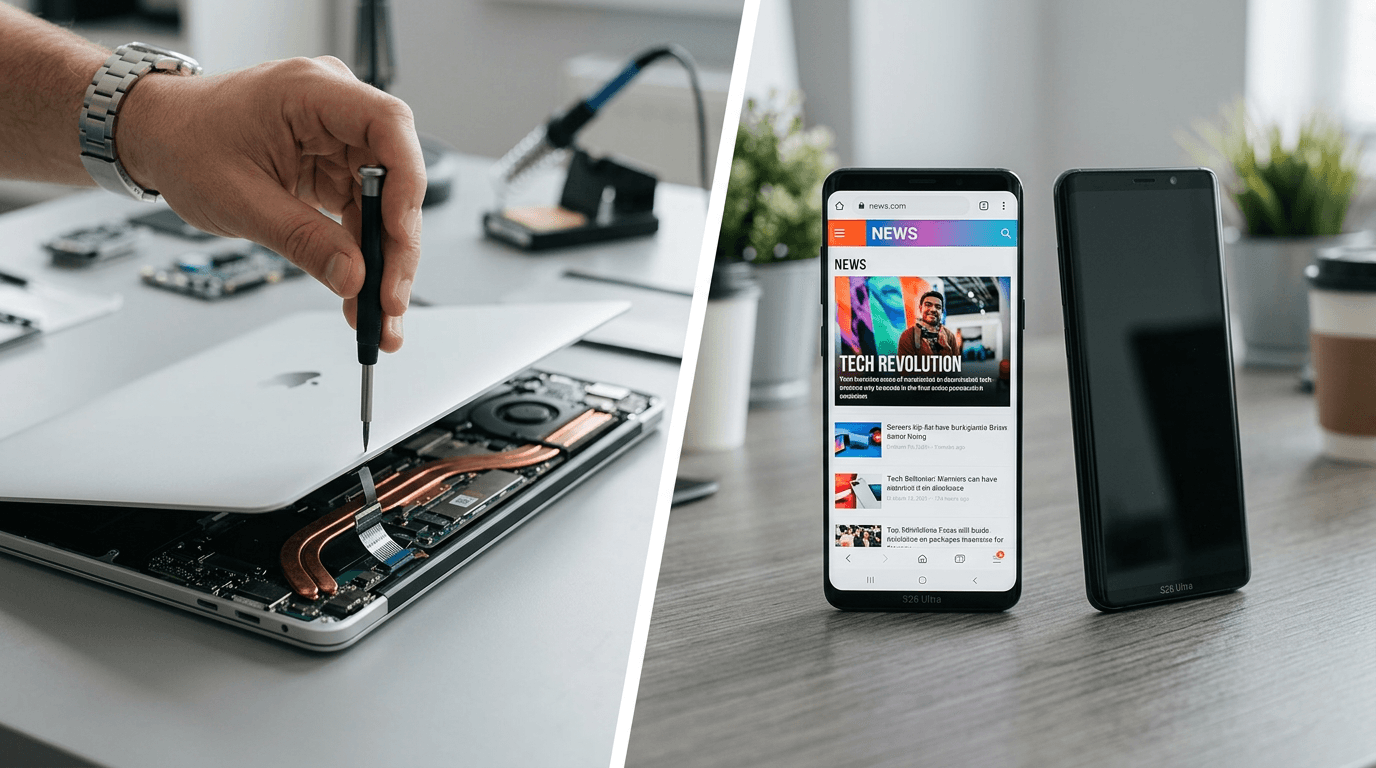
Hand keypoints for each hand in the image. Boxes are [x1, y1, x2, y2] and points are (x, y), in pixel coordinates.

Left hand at [117, 56, 423, 351]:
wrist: (155, 136)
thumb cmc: (183, 142)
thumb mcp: (239, 200)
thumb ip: (302, 239)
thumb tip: (353, 276)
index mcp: (311, 92)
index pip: (388, 125)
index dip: (405, 182)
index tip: (398, 236)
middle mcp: (334, 108)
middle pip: (395, 174)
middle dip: (396, 242)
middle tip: (389, 297)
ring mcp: (337, 138)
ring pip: (385, 202)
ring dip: (383, 257)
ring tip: (376, 308)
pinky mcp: (334, 165)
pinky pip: (364, 211)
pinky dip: (363, 251)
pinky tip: (361, 288)